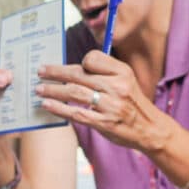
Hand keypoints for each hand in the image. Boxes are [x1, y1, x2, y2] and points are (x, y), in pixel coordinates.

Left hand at [35, 51, 172, 153]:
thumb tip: (74, 68)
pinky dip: (59, 108)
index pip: (93, 58)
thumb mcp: (126, 81)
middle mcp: (117, 87)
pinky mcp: (104, 123)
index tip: (68, 67)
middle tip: (40, 71)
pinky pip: (77, 113)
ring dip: (53, 89)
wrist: (150, 129)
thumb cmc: (132, 103)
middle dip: (56, 72)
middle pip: (79, 74)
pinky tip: (47, 104)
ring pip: (75, 92)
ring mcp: (111, 106)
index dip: (79, 62)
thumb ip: (105, 72)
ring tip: (39, 89)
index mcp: (122, 72)